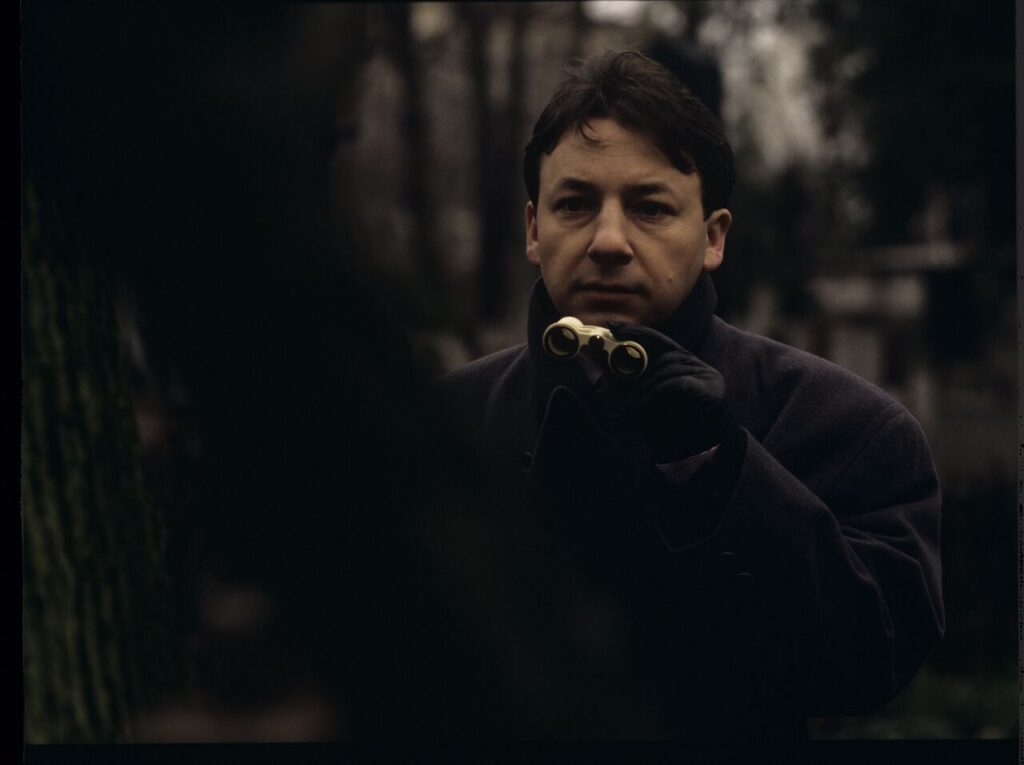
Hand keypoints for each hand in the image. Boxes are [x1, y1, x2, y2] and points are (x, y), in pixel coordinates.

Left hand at [595, 323, 736, 462]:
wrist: (698, 458)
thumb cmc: (668, 430)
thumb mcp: (639, 402)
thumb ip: (621, 382)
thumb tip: (593, 361)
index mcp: (682, 364)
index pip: (658, 340)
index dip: (635, 332)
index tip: (612, 327)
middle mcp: (697, 366)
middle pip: (661, 355)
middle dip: (633, 370)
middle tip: (609, 383)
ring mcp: (708, 376)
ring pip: (666, 370)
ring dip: (640, 393)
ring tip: (626, 413)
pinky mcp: (712, 391)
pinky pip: (675, 385)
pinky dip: (653, 398)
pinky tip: (641, 413)